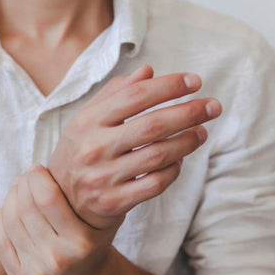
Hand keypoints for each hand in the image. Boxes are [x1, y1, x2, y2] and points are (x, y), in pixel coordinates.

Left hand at [0, 164, 115, 274]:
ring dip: (10, 197)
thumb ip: (94, 190)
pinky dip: (0, 218)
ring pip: (10, 221)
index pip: (46, 198)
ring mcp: (38, 273)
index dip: (36, 177)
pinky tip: (8, 207)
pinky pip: (0, 240)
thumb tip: (72, 158)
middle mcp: (58, 260)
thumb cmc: (95, 236)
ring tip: (19, 189)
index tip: (38, 169)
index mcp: (81, 243)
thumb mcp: (105, 214)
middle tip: (27, 177)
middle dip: (22, 184)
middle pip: (25, 208)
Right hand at [49, 65, 221, 228]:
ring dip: (187, 142)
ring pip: (158, 155)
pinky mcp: (113, 202)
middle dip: (189, 112)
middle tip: (213, 106)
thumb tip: (148, 71)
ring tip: (201, 132)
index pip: (135, 96)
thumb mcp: (86, 121)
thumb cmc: (80, 153)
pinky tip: (180, 160)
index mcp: (86, 122)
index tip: (194, 81)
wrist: (61, 202)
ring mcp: (103, 178)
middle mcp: (93, 148)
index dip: (169, 86)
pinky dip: (174, 170)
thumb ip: (115, 95)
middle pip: (153, 125)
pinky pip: (155, 183)